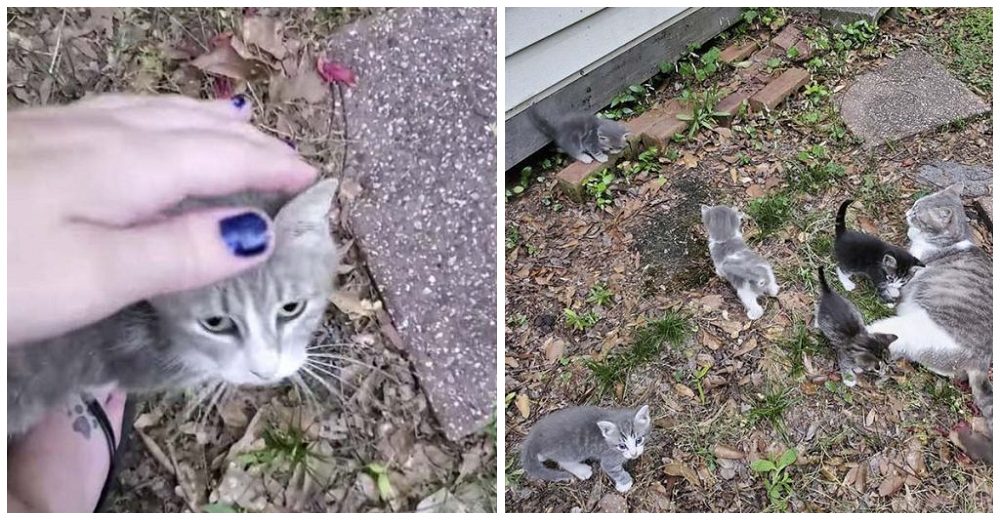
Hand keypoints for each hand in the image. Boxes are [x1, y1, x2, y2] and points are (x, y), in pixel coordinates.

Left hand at [7, 94, 317, 343]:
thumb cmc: (0, 269)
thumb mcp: (95, 276)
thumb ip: (180, 252)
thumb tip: (260, 234)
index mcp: (133, 164)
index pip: (224, 158)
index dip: (273, 167)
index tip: (316, 180)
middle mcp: (106, 131)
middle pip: (196, 127)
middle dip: (251, 142)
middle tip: (291, 162)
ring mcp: (64, 127)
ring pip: (158, 111)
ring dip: (209, 122)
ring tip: (240, 127)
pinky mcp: (31, 135)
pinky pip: (125, 112)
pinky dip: (164, 115)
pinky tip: (150, 122)